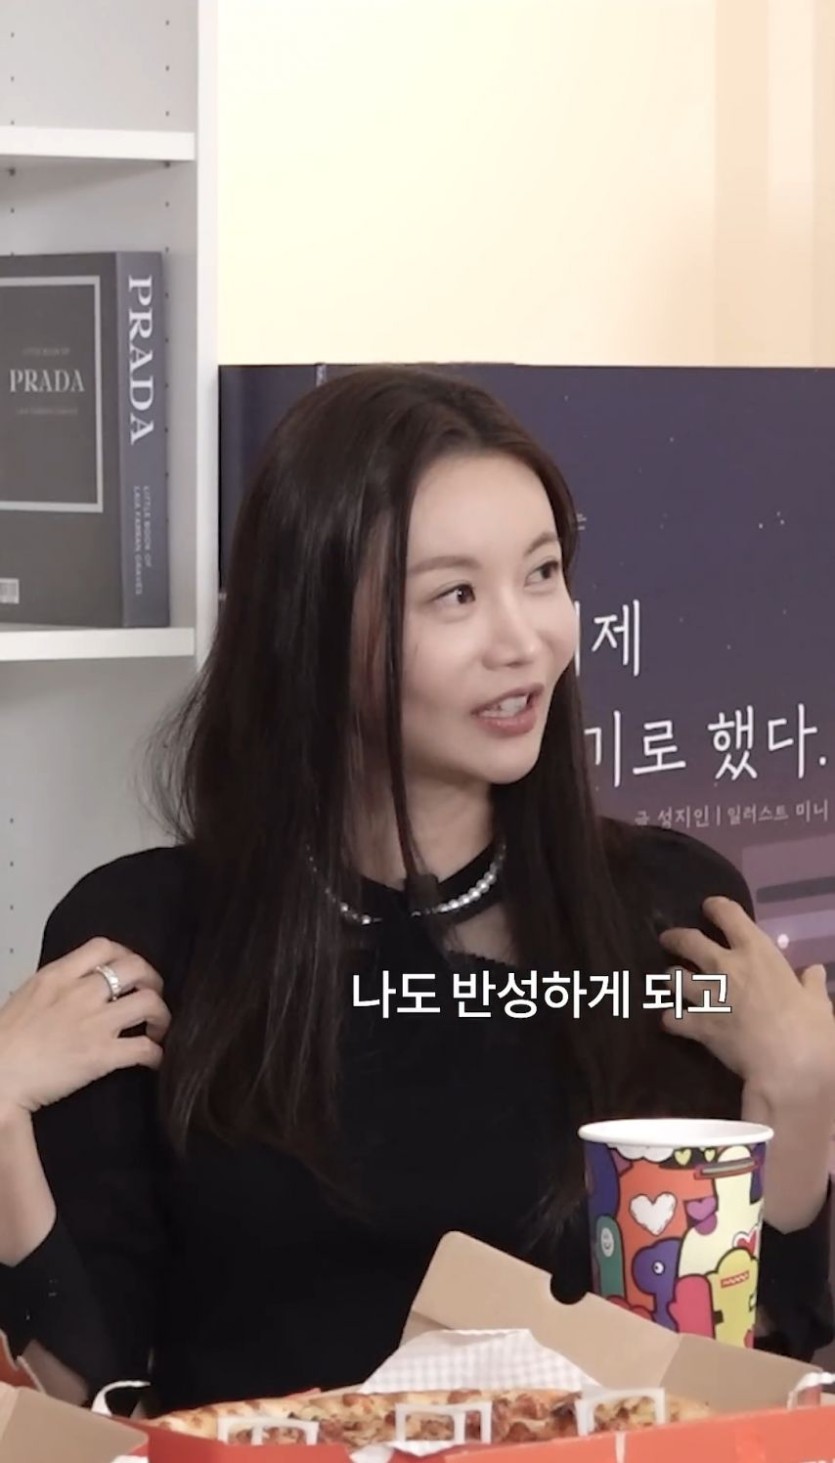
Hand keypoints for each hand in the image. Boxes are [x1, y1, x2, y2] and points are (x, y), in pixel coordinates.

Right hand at [0, 938, 169, 1117]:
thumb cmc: (4, 1043)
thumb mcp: (27, 996)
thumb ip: (56, 986)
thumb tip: (77, 987)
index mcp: (57, 976)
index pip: (104, 947)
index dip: (126, 955)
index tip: (131, 970)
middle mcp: (80, 993)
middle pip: (137, 968)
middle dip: (152, 981)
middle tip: (152, 996)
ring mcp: (94, 1023)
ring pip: (150, 1003)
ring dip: (161, 1016)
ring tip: (156, 1028)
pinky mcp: (102, 1055)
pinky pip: (145, 1048)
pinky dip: (156, 1053)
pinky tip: (153, 1059)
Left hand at [657, 896, 834, 1100]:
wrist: (789, 1065)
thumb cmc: (809, 1028)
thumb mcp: (818, 1001)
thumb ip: (811, 984)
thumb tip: (814, 971)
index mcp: (757, 951)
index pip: (727, 914)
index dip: (715, 907)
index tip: (709, 908)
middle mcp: (725, 966)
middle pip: (687, 940)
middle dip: (675, 938)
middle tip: (669, 940)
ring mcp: (707, 995)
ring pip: (673, 977)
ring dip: (672, 979)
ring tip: (671, 982)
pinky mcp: (698, 1025)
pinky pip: (671, 1017)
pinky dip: (670, 1019)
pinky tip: (671, 1021)